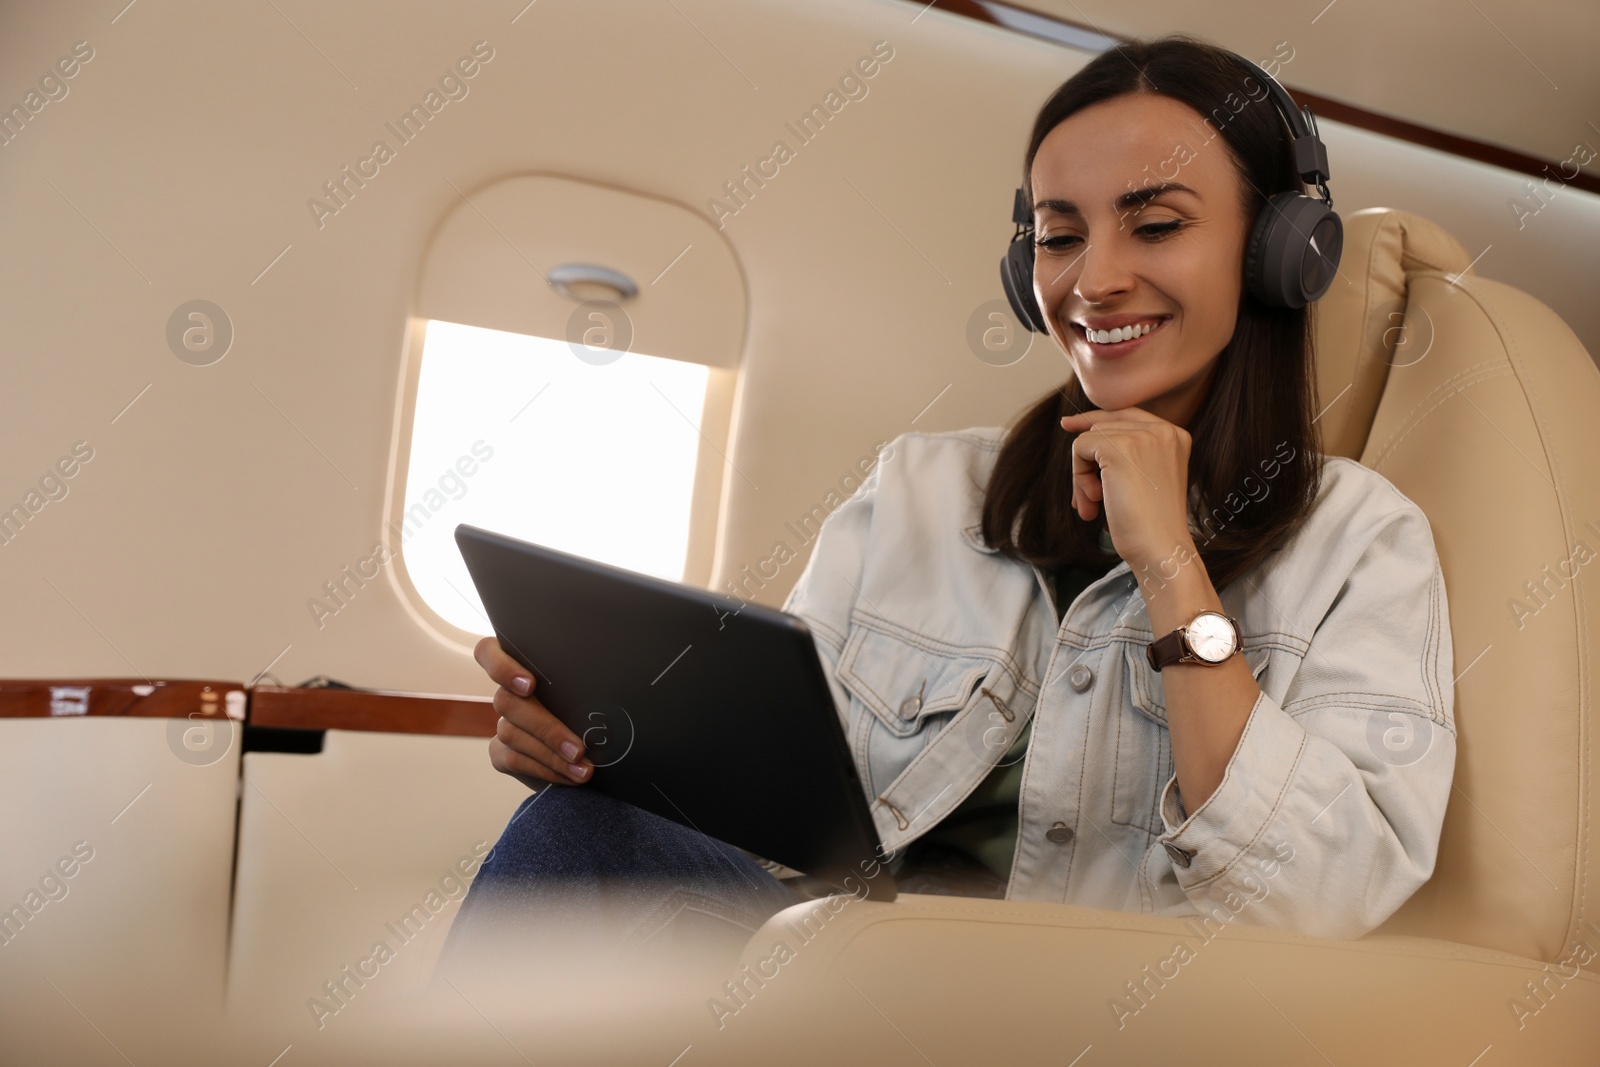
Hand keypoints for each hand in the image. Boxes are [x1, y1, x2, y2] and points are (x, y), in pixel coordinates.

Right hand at [475, 635, 592, 788]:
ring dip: (552, 755)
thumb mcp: (587, 690)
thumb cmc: (592, 709)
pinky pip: (514, 760)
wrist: (590, 748)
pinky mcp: (501, 753)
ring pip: (511, 733)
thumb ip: (580, 682)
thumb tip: (606, 684)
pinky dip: (546, 770)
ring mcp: (503, 723)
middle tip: (579, 749)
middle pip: (507, 701)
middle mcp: (508, 693)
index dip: (501, 666)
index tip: (530, 685)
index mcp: (525, 666)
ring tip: (584, 769)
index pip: (488, 652)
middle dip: (546, 728)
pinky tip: (570, 776)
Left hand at [1058, 407, 1194, 569]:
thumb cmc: (1150, 524)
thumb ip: (1125, 453)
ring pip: (1089, 438)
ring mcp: (1143, 436)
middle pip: (1103, 426)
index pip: (1126, 414)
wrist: (1161, 548)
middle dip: (1088, 463)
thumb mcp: (1144, 479)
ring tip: (1092, 506)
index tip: (1068, 425)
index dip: (1095, 420)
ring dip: (1082, 476)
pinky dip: (1078, 476)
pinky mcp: (1120, 448)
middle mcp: (1164, 430)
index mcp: (1175, 436)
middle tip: (1087, 499)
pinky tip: (1094, 501)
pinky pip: (1079, 447)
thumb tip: (1078, 432)